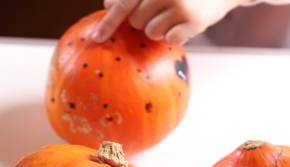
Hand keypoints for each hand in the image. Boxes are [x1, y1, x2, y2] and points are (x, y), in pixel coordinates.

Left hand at [93, 0, 251, 44]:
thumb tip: (108, 4)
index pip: (124, 4)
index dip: (108, 23)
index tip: (96, 38)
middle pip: (137, 22)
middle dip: (146, 21)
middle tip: (163, 11)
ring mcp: (179, 6)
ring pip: (152, 32)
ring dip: (161, 29)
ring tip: (176, 17)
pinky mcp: (193, 21)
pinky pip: (171, 39)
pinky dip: (176, 36)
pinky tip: (186, 24)